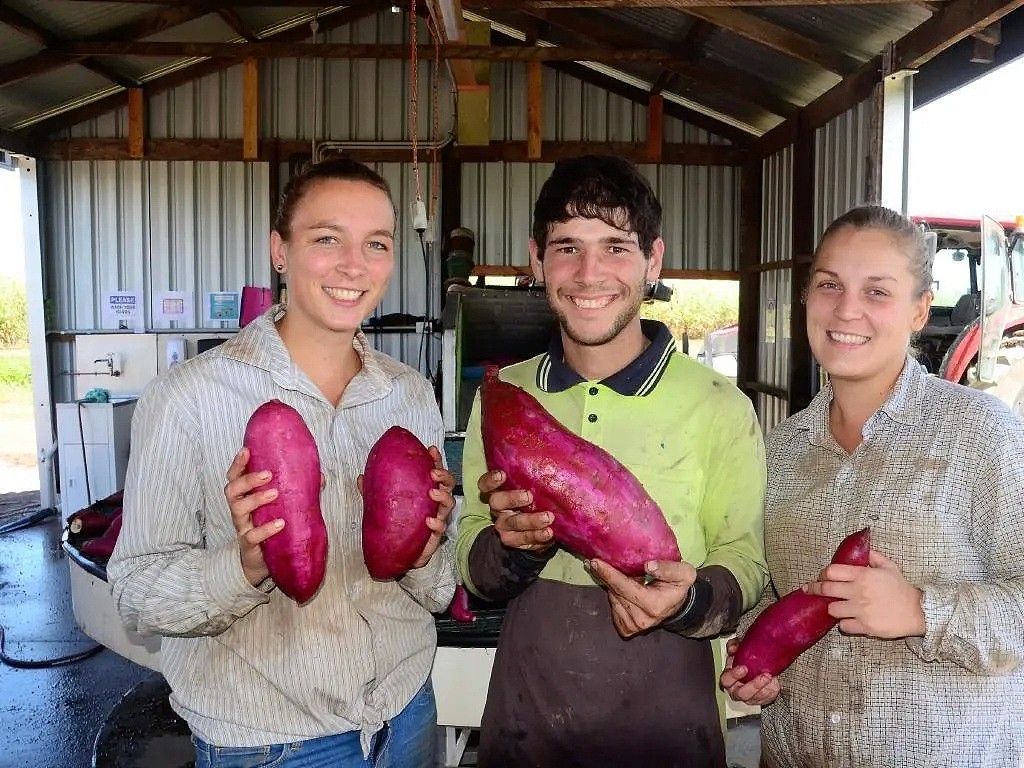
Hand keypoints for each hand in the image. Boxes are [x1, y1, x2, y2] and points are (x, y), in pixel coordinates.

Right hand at [223, 446, 283, 587]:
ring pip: (239, 509)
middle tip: (268, 474)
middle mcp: (239, 509)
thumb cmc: (270, 526)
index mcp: (245, 496)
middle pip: (232, 490)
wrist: (262, 562)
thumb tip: (320, 476)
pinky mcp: (248, 544)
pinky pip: (252, 535)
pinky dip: (265, 528)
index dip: (238, 464)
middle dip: (248, 479)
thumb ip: (297, 491)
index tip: (246, 450)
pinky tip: (280, 523)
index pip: (235, 476)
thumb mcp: (282, 506)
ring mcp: (242, 527)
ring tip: (275, 494)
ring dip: (256, 499)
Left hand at [356, 446, 454, 569]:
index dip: (435, 460)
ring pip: (449, 503)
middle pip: (448, 484)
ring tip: (433, 494)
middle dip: (444, 476)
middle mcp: (434, 502)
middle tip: (433, 473)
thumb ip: (373, 491)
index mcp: (424, 491)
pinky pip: (441, 528)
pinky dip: (437, 523)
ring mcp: (437, 518)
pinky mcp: (435, 535)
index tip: (431, 450)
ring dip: (444, 496)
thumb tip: (361, 477)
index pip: (433, 472)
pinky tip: (429, 520)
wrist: (399, 555)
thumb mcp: (382, 505)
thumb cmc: (397, 525)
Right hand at [477, 469, 553, 550]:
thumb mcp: (532, 484)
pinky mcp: (515, 541)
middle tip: (529, 496)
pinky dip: (537, 537)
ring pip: (512, 525)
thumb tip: (557, 452)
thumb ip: (535, 473)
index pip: (485, 485)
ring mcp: (505, 527)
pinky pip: (524, 541)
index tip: (502, 475)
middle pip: (497, 503)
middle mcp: (498, 509)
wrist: (538, 525)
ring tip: (548, 518)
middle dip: (512, 499)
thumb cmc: (535, 497)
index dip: (490, 480)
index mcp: (498, 492)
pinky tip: (549, 533)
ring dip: (531, 521)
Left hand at [588, 558, 695, 637]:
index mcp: (653, 605)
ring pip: (612, 598)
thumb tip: (648, 565)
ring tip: (622, 575)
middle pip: (615, 592)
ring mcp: (632, 626)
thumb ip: (669, 569)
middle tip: (597, 561)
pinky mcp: (626, 629)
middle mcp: (641, 619)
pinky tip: (623, 589)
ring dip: (613, 585)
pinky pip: (613, 606)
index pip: (625, 587)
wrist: (676, 605)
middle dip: (606, 576)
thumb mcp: (684, 573)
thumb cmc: (678, 586)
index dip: (609, 574)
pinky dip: (615, 595)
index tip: (595, 561)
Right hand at [719, 637, 780, 705]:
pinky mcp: (760, 699)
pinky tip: (774, 682)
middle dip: (753, 685)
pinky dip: (771, 689)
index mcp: (728, 679)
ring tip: (770, 676)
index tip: (744, 668)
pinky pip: (766, 698)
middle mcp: (736, 690)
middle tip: (763, 676)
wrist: (758, 668)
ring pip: (755, 697)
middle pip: (741, 693)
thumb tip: (733, 648)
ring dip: (764, 687)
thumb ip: (734, 646)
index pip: (726, 680)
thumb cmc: (744, 660)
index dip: (734, 675)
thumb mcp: (739, 649)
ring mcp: (749, 697)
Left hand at [803, 550, 924, 638]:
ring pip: (832, 609)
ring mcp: (860, 610)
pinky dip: (844, 624)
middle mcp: (858, 592)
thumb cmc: (902, 588)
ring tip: (837, 606)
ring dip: (832, 608)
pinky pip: (844, 626)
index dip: (823, 574)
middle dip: (815, 589)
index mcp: (862, 575)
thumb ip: (874, 557)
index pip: (831, 571)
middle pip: (826, 589)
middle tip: (811, 590)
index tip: (822, 577)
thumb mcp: (889, 567)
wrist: (917, 611)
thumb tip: (863, 548)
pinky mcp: (865, 626)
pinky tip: (849, 620)